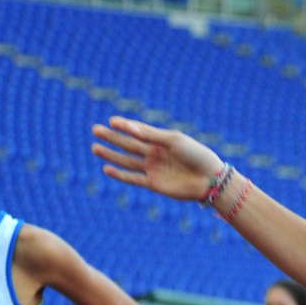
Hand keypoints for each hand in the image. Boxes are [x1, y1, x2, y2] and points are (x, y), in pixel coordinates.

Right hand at [92, 117, 220, 201]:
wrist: (210, 180)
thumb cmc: (196, 155)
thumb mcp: (173, 140)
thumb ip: (150, 135)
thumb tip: (128, 127)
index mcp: (162, 140)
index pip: (138, 130)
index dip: (125, 125)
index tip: (111, 120)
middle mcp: (155, 153)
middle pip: (129, 144)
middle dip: (112, 137)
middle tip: (95, 129)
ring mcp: (153, 169)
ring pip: (127, 161)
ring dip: (111, 155)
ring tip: (95, 148)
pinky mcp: (153, 184)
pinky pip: (133, 178)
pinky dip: (120, 174)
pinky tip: (107, 168)